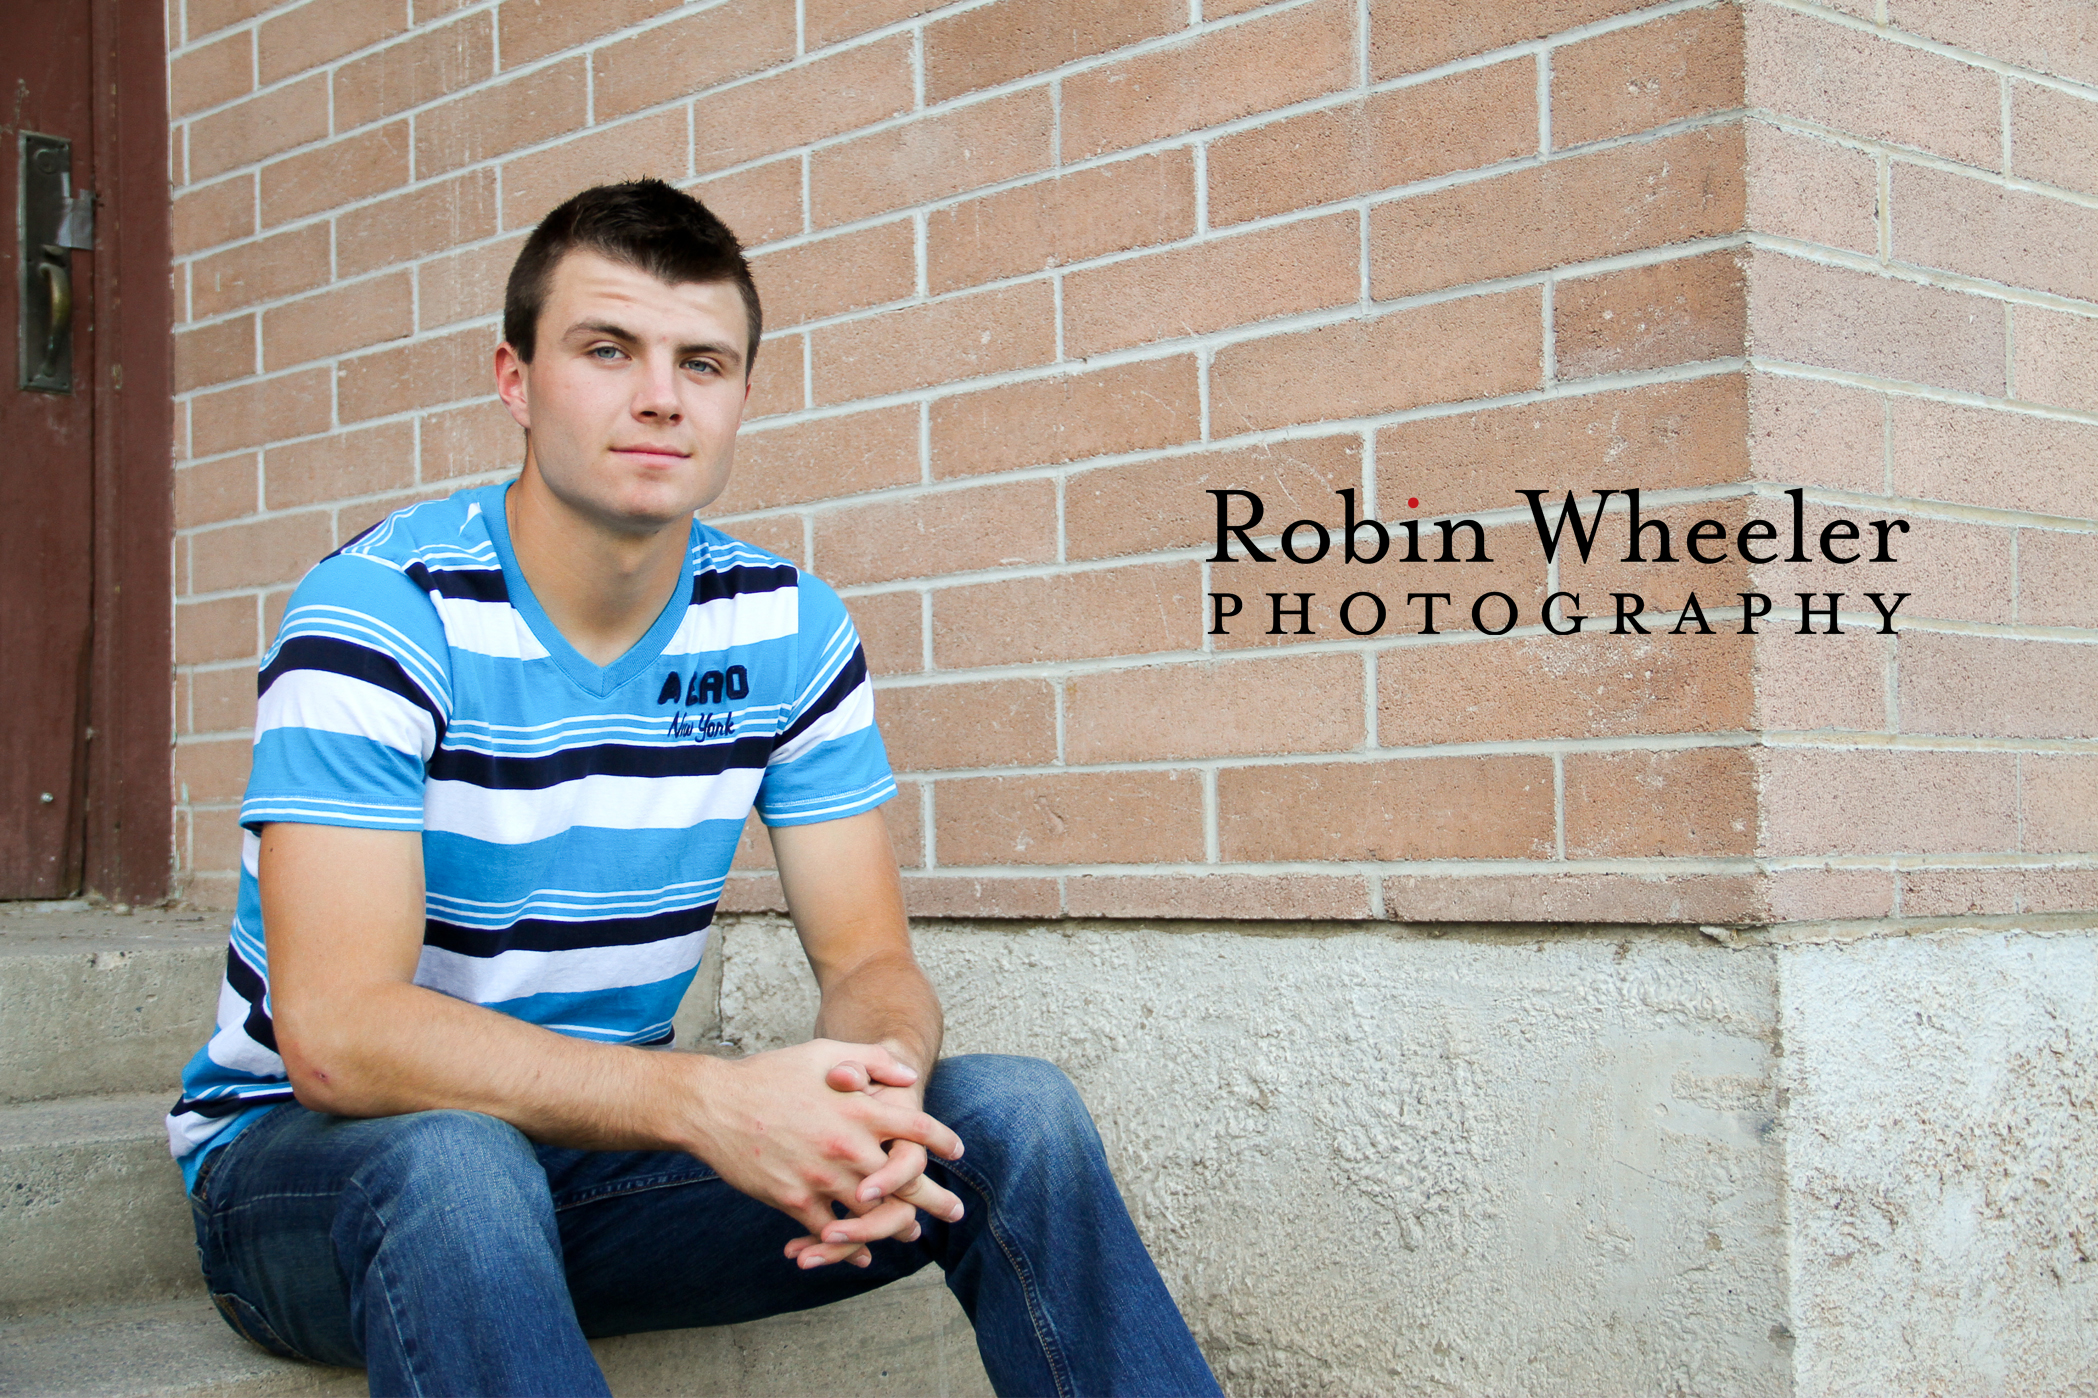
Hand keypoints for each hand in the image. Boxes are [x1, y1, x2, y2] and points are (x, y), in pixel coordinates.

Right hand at [679, 1040, 962, 1268]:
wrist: (716, 1104)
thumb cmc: (772, 1074)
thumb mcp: (826, 1053)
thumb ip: (873, 1060)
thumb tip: (911, 1076)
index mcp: (859, 1108)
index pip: (917, 1128)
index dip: (942, 1141)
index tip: (957, 1152)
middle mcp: (847, 1145)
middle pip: (905, 1181)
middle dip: (935, 1199)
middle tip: (956, 1212)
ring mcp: (822, 1177)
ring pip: (872, 1214)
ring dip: (896, 1226)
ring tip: (911, 1233)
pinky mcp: (794, 1200)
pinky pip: (831, 1233)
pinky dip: (849, 1247)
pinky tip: (862, 1254)